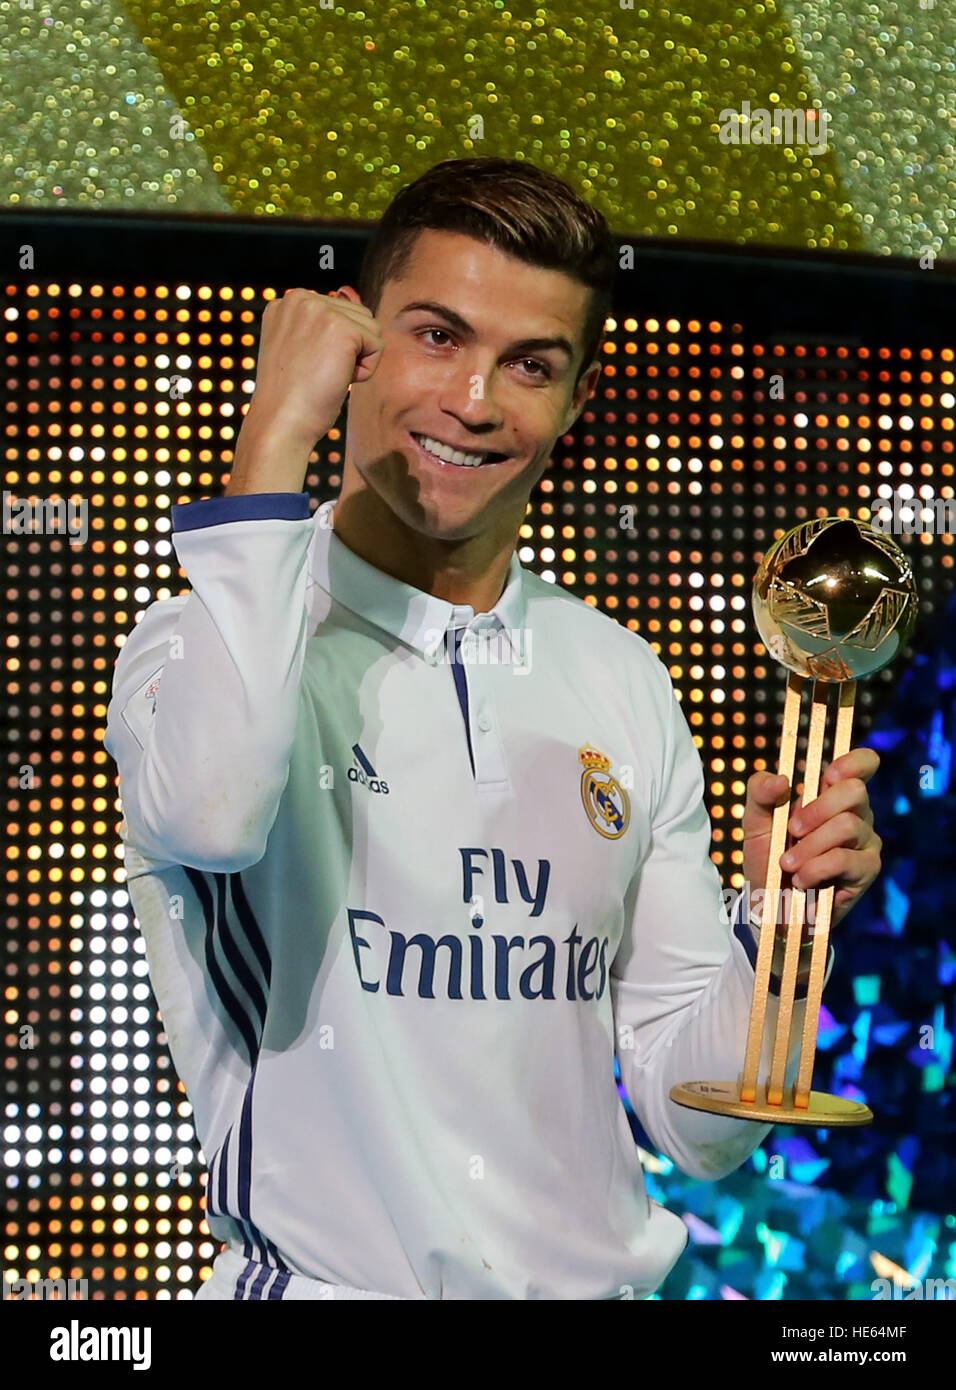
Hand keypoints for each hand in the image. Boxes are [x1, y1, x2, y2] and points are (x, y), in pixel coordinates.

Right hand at [227, 286, 384, 495]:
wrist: (280, 422)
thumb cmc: (290, 396)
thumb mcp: (299, 347)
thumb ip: (321, 321)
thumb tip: (350, 291)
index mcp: (287, 301)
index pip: (339, 312)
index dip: (334, 347)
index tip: (306, 366)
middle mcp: (301, 297)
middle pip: (358, 316)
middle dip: (349, 350)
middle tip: (317, 373)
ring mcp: (320, 310)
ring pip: (371, 329)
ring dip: (358, 359)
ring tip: (326, 375)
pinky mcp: (342, 329)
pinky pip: (378, 346)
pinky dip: (366, 371)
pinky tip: (338, 380)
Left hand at [742, 747, 882, 932]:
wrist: (770, 905)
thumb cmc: (767, 858)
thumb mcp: (755, 823)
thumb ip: (760, 794)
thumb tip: (782, 780)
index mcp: (832, 794)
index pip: (862, 764)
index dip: (854, 762)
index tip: (830, 774)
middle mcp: (856, 813)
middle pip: (855, 790)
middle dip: (817, 809)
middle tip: (791, 831)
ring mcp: (866, 841)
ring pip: (847, 826)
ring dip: (809, 846)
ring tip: (788, 864)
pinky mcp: (867, 870)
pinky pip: (844, 858)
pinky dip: (815, 869)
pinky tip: (802, 880)